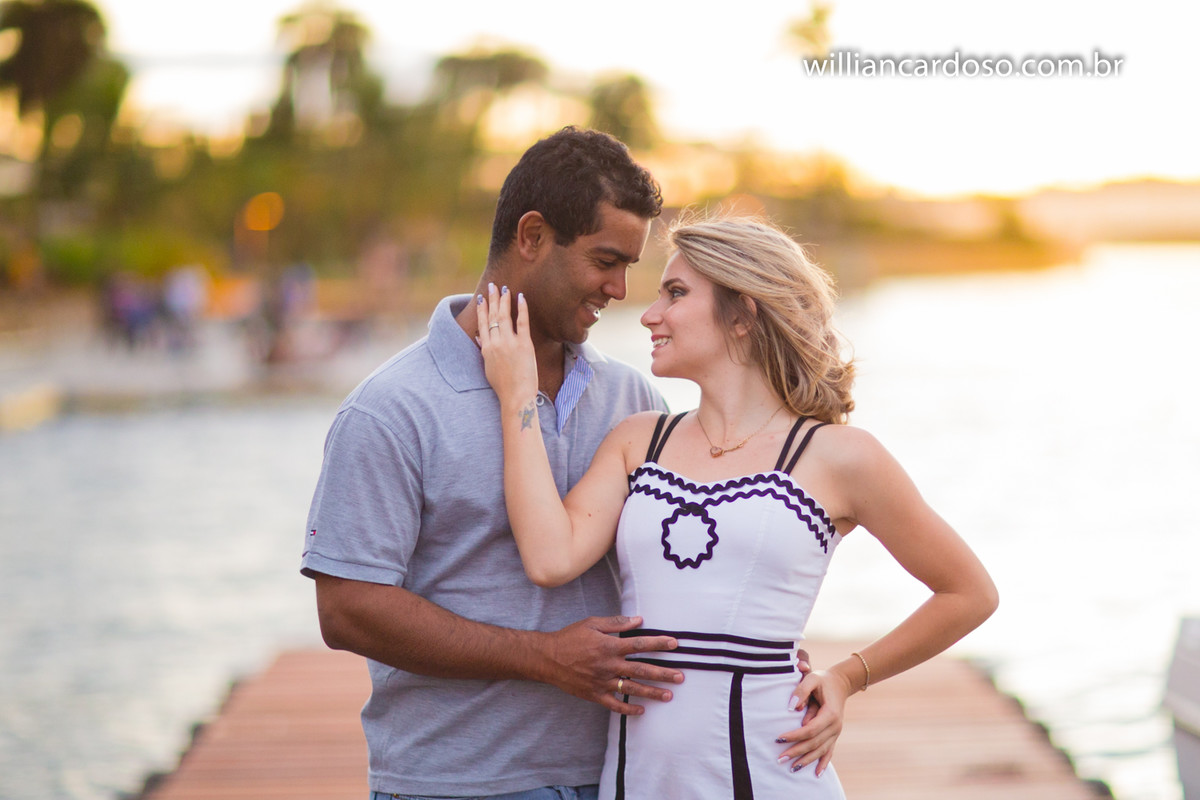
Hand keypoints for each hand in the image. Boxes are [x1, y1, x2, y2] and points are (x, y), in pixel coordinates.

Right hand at [476, 283, 537, 407]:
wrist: (515, 396)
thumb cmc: (503, 385)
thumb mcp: (488, 367)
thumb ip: (483, 350)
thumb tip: (478, 336)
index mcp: (486, 349)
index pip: (482, 324)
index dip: (482, 310)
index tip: (482, 298)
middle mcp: (496, 343)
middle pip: (493, 316)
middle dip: (492, 299)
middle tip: (492, 285)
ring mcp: (509, 342)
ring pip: (505, 316)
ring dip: (504, 300)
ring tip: (504, 288)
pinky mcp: (524, 344)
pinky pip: (522, 322)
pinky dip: (521, 308)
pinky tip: (520, 297)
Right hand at [539, 615, 683, 715]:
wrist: (548, 658)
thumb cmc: (570, 638)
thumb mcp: (591, 624)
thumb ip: (616, 623)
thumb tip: (638, 620)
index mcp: (609, 646)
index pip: (640, 644)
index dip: (659, 644)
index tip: (675, 644)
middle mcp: (609, 665)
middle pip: (642, 669)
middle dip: (663, 673)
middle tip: (681, 676)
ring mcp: (602, 682)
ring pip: (632, 689)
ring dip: (652, 692)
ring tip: (669, 695)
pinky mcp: (595, 695)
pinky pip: (615, 705)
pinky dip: (629, 709)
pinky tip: (642, 710)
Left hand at [774, 667, 851, 776]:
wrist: (840, 683)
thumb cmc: (823, 680)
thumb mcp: (812, 678)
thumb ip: (801, 691)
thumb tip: (792, 708)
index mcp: (830, 714)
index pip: (810, 730)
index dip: (795, 736)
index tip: (779, 738)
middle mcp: (835, 726)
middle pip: (814, 743)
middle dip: (796, 752)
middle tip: (779, 758)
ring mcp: (836, 732)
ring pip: (821, 750)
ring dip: (806, 760)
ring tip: (791, 769)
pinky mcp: (834, 735)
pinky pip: (829, 752)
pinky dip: (823, 763)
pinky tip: (817, 774)